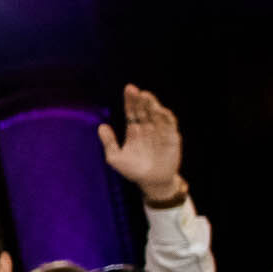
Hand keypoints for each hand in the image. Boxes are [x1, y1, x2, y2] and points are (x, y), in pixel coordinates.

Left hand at [98, 84, 184, 201]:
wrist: (151, 182)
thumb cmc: (133, 170)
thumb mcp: (115, 157)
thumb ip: (109, 142)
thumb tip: (101, 126)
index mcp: (134, 130)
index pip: (132, 111)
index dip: (130, 101)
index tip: (128, 89)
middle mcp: (147, 128)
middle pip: (143, 110)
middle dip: (140, 100)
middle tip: (135, 90)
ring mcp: (160, 132)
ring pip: (156, 114)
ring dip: (152, 105)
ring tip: (146, 96)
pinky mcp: (172, 137)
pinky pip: (170, 125)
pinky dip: (166, 117)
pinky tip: (160, 110)